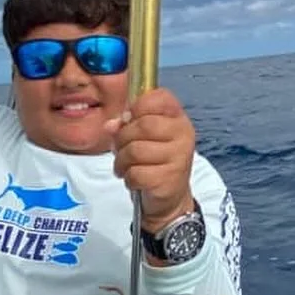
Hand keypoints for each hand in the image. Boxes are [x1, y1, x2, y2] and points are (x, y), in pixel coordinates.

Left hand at [106, 87, 194, 228]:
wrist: (169, 197)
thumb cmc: (154, 161)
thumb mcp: (141, 137)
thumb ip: (126, 125)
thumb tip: (111, 125)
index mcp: (177, 117)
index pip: (158, 98)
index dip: (137, 106)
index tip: (128, 119)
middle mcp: (183, 134)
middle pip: (142, 125)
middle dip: (123, 138)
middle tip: (121, 149)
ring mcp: (179, 156)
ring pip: (135, 151)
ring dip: (122, 161)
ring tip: (125, 166)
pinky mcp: (169, 178)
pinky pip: (136, 173)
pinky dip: (128, 178)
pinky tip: (133, 179)